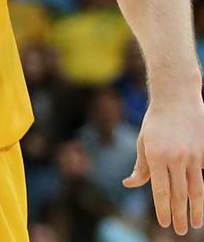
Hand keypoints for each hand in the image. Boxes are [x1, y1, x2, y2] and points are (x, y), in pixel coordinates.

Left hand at [124, 98, 203, 234]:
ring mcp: (191, 156)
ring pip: (195, 189)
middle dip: (179, 214)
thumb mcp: (143, 142)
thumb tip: (130, 184)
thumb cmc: (155, 122)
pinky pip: (202, 177)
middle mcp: (175, 157)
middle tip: (181, 231)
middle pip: (179, 193)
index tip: (165, 224)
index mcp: (155, 155)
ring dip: (195, 209)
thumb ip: (141, 166)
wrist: (176, 99)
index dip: (163, 209)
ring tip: (195, 224)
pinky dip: (202, 193)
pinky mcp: (203, 153)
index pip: (160, 190)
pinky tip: (200, 204)